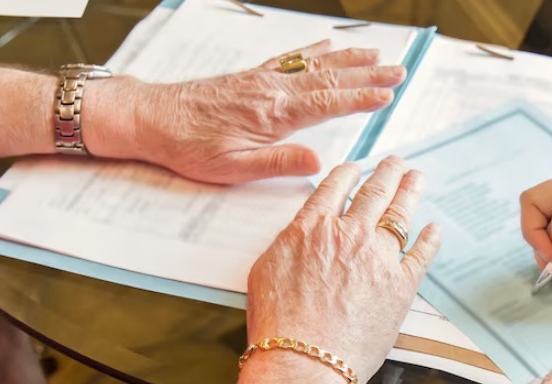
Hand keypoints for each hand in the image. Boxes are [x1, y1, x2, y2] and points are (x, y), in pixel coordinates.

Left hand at [89, 40, 404, 183]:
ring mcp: (263, 79)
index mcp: (273, 114)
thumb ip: (278, 163)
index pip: (328, 103)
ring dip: (350, 59)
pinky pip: (291, 58)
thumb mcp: (233, 168)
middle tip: (399, 70)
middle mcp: (273, 90)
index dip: (361, 98)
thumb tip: (318, 163)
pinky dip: (315, 51)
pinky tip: (329, 46)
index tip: (388, 94)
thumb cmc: (190, 148)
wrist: (152, 118)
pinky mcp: (252, 76)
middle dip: (368, 74)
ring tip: (378, 54)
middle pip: (330, 78)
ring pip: (315, 64)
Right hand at [246, 155, 440, 383]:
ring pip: (400, 214)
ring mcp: (379, 258)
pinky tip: (435, 229)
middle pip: (374, 193)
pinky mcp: (402, 286)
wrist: (305, 361)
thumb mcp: (266, 271)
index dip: (349, 173)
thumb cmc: (279, 324)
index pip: (336, 187)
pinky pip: (421, 254)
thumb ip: (289, 244)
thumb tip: (301, 235)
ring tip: (417, 178)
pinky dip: (430, 239)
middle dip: (387, 173)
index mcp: (313, 227)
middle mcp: (349, 234)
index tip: (357, 168)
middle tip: (396, 162)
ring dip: (410, 192)